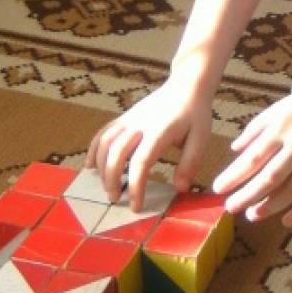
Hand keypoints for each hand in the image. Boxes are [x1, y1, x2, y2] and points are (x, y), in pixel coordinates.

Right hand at [87, 79, 212, 209]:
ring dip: (102, 168)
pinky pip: (103, 132)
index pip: (141, 162)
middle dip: (112, 179)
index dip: (135, 186)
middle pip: (116, 153)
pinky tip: (90, 165)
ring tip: (107, 187)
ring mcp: (129, 119)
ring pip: (105, 143)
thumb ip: (190, 163)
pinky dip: (94, 149)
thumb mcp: (200, 139)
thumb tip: (180, 189)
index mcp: (159, 132)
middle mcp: (139, 125)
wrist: (186, 86)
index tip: (135, 206)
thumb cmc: (195, 115)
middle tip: (116, 199)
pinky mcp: (124, 117)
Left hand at [212, 84, 291, 227]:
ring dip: (269, 207)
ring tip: (252, 215)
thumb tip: (235, 149)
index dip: (234, 175)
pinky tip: (285, 221)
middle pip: (269, 178)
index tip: (218, 188)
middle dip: (246, 195)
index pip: (253, 158)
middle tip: (229, 208)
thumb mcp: (282, 107)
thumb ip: (256, 127)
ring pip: (290, 191)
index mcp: (282, 129)